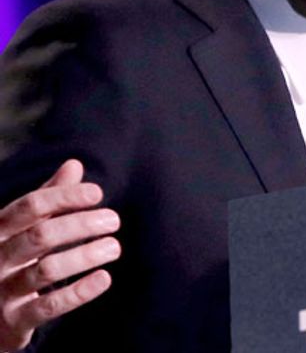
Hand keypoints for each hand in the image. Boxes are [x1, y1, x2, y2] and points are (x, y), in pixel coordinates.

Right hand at [0, 160, 120, 350]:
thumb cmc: (11, 260)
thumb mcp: (24, 228)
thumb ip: (47, 200)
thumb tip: (74, 164)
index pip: (30, 205)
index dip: (65, 196)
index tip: (98, 193)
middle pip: (41, 235)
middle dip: (81, 225)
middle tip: (114, 220)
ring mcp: (1, 291)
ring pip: (46, 270)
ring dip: (85, 256)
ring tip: (114, 247)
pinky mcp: (13, 320)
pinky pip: (48, 306)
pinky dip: (79, 292)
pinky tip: (104, 278)